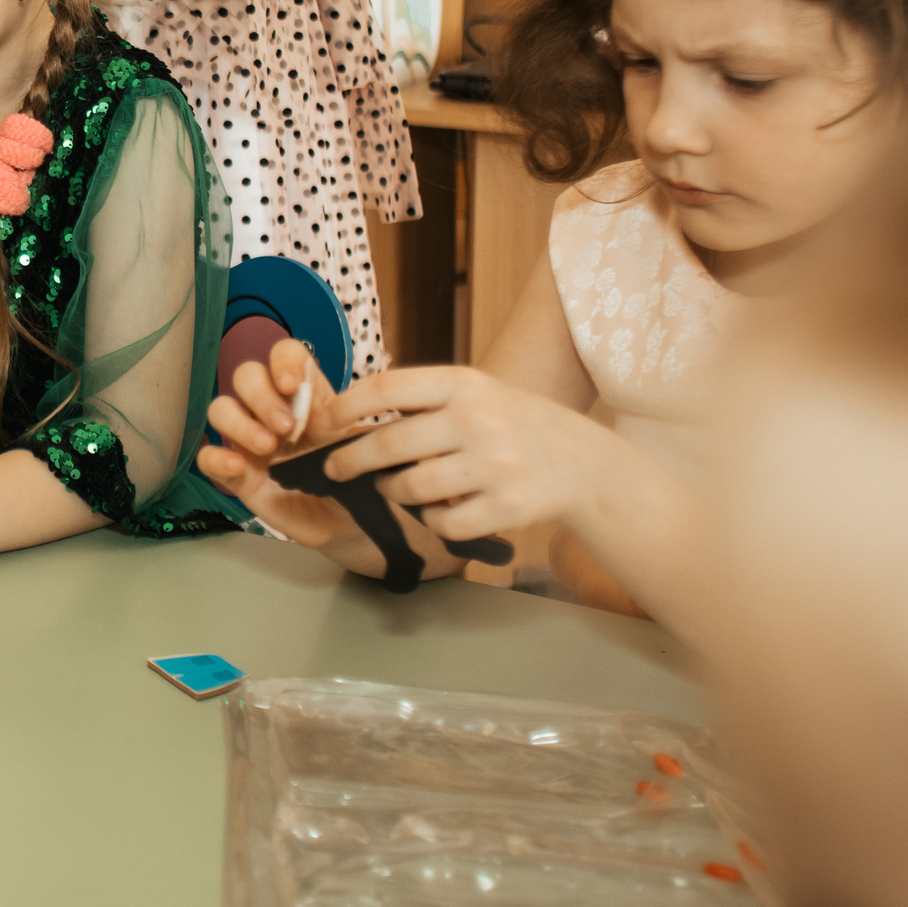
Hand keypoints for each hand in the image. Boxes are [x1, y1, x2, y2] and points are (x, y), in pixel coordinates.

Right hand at [196, 339, 460, 583]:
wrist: (353, 525)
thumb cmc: (357, 478)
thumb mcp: (360, 446)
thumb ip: (347, 427)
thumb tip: (332, 414)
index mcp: (305, 395)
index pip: (283, 355)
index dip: (282, 362)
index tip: (293, 386)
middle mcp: (272, 411)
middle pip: (246, 375)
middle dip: (262, 395)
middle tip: (286, 427)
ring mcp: (250, 440)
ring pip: (221, 409)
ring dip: (240, 422)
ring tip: (268, 448)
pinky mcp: (238, 474)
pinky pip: (208, 457)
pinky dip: (215, 457)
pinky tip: (237, 467)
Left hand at [314, 365, 622, 543]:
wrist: (583, 461)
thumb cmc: (513, 423)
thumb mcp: (475, 392)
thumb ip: (423, 400)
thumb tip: (347, 413)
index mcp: (464, 384)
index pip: (387, 389)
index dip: (347, 406)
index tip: (324, 421)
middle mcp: (477, 420)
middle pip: (388, 444)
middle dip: (350, 460)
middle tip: (335, 469)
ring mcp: (494, 465)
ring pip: (411, 488)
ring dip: (392, 491)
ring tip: (394, 487)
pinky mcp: (507, 508)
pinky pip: (443, 522)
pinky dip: (432, 519)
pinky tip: (440, 508)